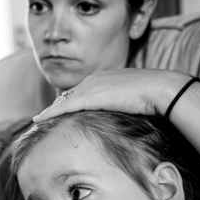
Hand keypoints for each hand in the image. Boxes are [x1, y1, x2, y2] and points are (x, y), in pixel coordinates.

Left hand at [33, 68, 189, 121]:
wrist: (161, 89)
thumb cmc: (155, 95)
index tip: (59, 110)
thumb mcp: (136, 97)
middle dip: (55, 106)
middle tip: (42, 118)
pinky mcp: (89, 98)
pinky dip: (49, 113)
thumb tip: (128, 113)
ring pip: (62, 101)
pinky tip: (38, 120)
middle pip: (67, 95)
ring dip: (49, 111)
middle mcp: (93, 80)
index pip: (80, 91)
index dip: (68, 101)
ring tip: (37, 121)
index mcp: (104, 78)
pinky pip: (63, 107)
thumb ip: (125, 103)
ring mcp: (90, 88)